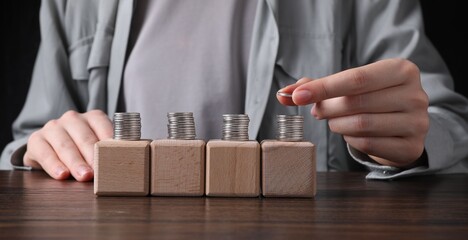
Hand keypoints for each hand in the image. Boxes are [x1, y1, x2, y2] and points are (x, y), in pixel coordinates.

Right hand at [24, 110, 112, 180]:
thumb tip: (128, 160)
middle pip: (85, 138)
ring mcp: (53, 127)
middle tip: (100, 172)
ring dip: (76, 162)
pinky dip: (54, 165)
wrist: (50, 149)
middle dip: (93, 156)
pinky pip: (45, 153)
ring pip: (66, 145)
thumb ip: (111, 150)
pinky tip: (62, 175)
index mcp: (92, 117)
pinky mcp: (36, 139)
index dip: (109, 142)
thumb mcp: (97, 145)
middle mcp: (73, 119)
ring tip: (84, 176)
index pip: (103, 126)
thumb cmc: (83, 149)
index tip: (116, 156)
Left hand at [277, 58, 428, 167]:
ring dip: (337, 124)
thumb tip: (283, 94)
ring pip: (361, 125)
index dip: (323, 87)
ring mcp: (417, 122)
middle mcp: (415, 94)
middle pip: (356, 102)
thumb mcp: (350, 86)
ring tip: (334, 121)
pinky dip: (350, 139)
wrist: (402, 125)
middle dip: (328, 108)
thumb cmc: (371, 99)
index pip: (356, 78)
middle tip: (318, 111)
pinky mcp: (411, 146)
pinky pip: (368, 144)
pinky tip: (350, 133)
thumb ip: (317, 86)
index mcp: (401, 70)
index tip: (296, 96)